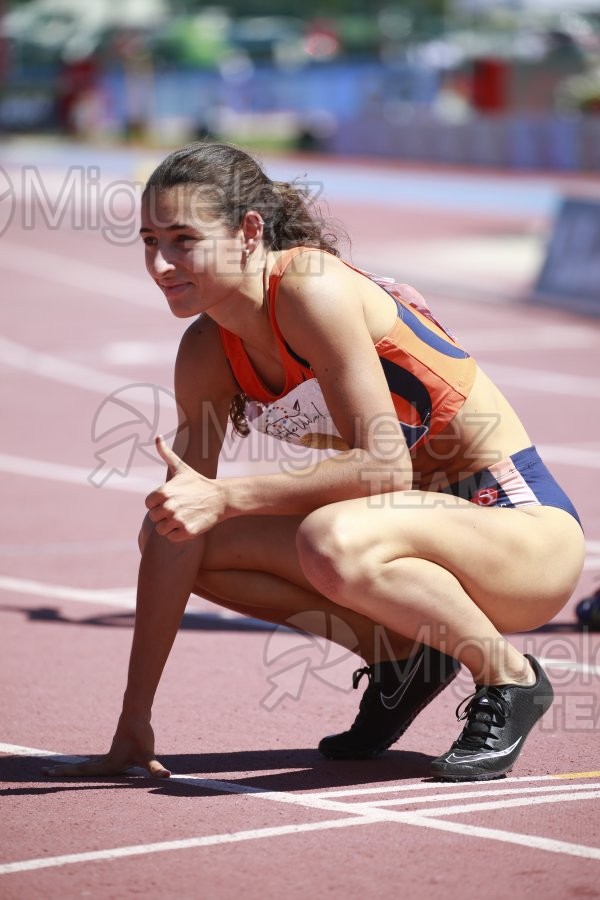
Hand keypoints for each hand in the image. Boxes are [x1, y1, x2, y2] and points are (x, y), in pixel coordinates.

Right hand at [43, 716, 170, 778]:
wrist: (137, 713)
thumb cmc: (142, 735)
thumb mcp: (148, 756)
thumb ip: (155, 768)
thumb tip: (166, 776)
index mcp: (108, 765)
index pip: (82, 772)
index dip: (65, 773)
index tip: (47, 772)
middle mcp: (105, 761)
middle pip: (80, 769)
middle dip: (64, 772)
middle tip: (44, 772)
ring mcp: (109, 755)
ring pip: (87, 765)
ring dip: (73, 769)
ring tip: (58, 771)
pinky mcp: (114, 750)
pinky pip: (96, 761)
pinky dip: (84, 766)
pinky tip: (85, 768)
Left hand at [145, 435, 226, 540]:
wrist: (220, 498)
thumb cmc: (198, 483)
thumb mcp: (181, 468)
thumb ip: (166, 453)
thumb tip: (157, 437)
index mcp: (162, 492)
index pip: (149, 504)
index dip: (159, 502)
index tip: (172, 498)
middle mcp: (168, 507)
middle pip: (154, 517)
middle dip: (165, 514)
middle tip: (181, 507)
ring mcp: (177, 520)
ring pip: (162, 529)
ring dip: (171, 525)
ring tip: (184, 515)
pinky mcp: (186, 532)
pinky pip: (172, 537)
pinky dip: (179, 534)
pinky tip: (189, 523)